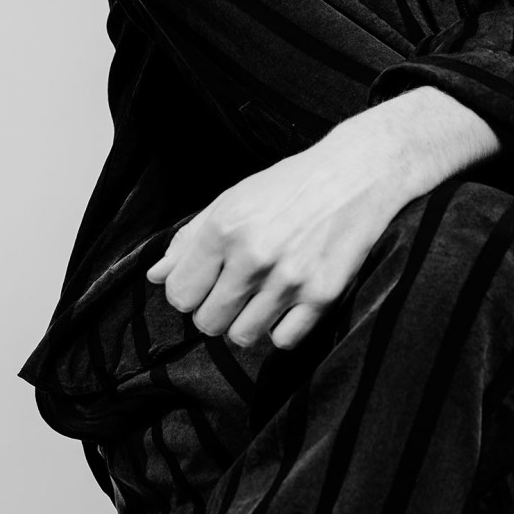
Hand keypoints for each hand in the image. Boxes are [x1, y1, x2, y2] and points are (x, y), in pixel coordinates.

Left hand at [146, 87, 500, 350]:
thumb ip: (191, 238)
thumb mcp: (234, 198)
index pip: (180, 296)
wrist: (358, 173)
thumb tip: (155, 277)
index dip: (190, 293)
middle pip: (208, 323)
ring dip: (248, 322)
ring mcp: (289, 279)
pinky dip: (283, 328)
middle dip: (217, 311)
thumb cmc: (291, 184)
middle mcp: (253, 256)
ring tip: (263, 297)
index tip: (207, 282)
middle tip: (237, 290)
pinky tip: (290, 302)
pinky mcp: (322, 294)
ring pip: (243, 337)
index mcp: (224, 227)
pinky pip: (283, 340)